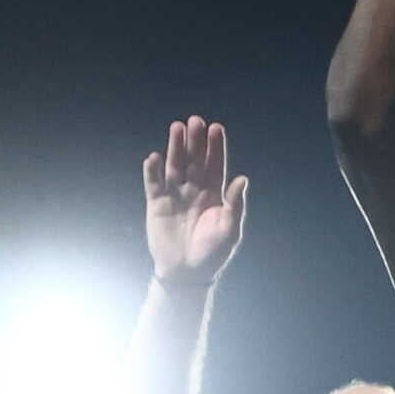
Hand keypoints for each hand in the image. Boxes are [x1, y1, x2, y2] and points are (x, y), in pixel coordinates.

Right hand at [142, 116, 248, 289]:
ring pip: (175, 166)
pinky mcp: (156, 204)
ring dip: (175, 147)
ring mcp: (175, 194)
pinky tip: (154, 157)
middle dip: (195, 141)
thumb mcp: (230, 230)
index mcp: (214, 193)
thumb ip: (235, 204)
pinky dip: (152, 171)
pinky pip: (153, 184)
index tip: (216, 128)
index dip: (215, 147)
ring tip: (176, 128)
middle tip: (195, 120)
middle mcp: (194, 189)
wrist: (187, 273)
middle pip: (194, 159)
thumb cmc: (212, 252)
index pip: (215, 164)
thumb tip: (242, 179)